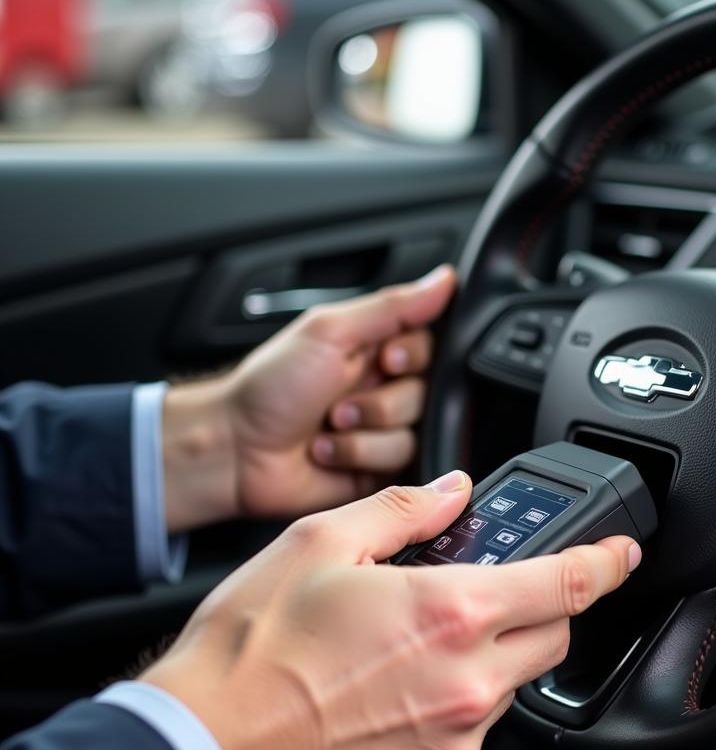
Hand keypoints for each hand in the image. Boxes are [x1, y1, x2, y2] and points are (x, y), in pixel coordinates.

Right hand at [142, 471, 640, 749]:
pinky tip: (396, 687)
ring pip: (511, 686)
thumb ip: (404, 509)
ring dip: (489, 656)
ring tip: (415, 640)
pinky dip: (455, 701)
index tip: (622, 553)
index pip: (565, 584)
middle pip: (551, 638)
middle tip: (491, 589)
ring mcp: (452, 741)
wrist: (209, 748)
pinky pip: (470, 732)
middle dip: (539, 606)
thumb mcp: (322, 543)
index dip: (606, 562)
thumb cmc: (254, 648)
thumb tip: (453, 492)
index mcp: (450, 614)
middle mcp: (466, 685)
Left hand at [161, 265, 456, 531]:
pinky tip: (330, 453)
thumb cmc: (269, 387)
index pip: (433, 345)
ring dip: (364, 433)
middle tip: (339, 399)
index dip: (412, 356)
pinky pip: (401, 464)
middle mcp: (386, 388)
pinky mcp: (381, 469)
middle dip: (380, 401)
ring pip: (416, 432)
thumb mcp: (329, 332)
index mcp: (377, 348)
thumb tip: (445, 280)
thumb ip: (393, 307)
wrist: (236, 450)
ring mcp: (384, 431)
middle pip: (429, 394)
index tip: (383, 360)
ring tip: (328, 428)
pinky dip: (360, 457)